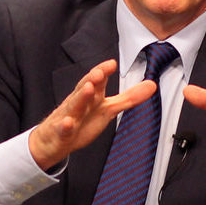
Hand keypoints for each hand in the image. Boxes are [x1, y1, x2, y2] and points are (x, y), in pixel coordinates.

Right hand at [28, 59, 156, 170]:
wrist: (53, 141)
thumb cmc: (81, 121)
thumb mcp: (108, 109)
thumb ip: (129, 98)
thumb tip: (152, 85)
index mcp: (91, 96)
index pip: (96, 81)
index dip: (103, 72)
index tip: (112, 63)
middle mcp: (79, 103)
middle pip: (84, 88)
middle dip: (92, 79)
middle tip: (100, 72)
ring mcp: (68, 117)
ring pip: (74, 105)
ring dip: (80, 97)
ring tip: (88, 88)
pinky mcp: (62, 133)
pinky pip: (63, 129)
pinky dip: (65, 126)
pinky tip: (68, 122)